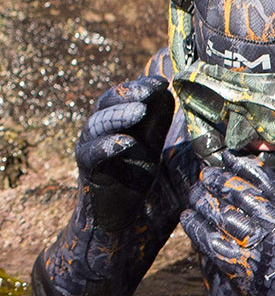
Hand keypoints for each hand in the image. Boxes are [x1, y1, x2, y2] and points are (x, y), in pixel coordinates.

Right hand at [76, 75, 173, 230]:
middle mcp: (98, 129)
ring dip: (119, 116)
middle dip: (129, 94)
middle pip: (106, 103)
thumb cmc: (136, 171)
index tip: (162, 83)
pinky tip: (127, 143)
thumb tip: (167, 90)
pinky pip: (92, 155)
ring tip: (140, 111)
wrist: (121, 212)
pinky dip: (107, 147)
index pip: (123, 93)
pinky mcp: (87, 171)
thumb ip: (158, 118)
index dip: (140, 86)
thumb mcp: (153, 141)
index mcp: (113, 118)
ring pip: (97, 125)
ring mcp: (89, 148)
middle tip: (150, 92)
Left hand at [180, 150, 274, 295]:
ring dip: (203, 201)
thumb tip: (246, 170)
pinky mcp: (237, 267)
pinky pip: (210, 241)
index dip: (243, 166)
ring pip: (222, 215)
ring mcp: (256, 249)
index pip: (266, 182)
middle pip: (241, 195)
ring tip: (194, 193)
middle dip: (218, 180)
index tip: (226, 156)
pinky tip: (187, 217)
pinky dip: (195, 227)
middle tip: (204, 175)